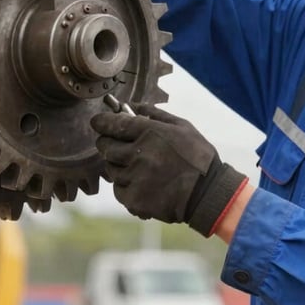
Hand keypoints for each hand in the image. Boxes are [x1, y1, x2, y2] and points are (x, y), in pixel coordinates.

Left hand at [90, 104, 246, 235]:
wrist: (207, 194)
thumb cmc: (197, 157)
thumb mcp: (182, 127)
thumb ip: (155, 114)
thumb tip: (133, 105)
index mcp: (150, 133)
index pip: (115, 123)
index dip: (102, 122)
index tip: (97, 122)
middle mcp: (138, 154)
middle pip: (106, 146)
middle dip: (107, 143)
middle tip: (116, 145)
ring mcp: (134, 178)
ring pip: (111, 169)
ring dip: (118, 166)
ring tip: (136, 167)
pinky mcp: (134, 199)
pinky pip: (118, 190)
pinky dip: (125, 186)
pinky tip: (141, 184)